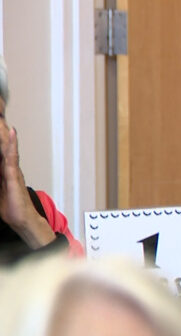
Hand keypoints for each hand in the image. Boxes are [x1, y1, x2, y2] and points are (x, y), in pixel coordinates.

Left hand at [0, 122, 54, 246]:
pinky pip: (12, 157)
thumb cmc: (11, 208)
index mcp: (3, 171)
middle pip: (3, 146)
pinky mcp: (14, 175)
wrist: (23, 220)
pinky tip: (12, 134)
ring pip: (7, 148)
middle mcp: (9, 168)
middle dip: (1, 132)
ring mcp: (13, 170)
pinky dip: (12, 144)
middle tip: (0, 116)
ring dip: (5, 134)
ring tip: (4, 120)